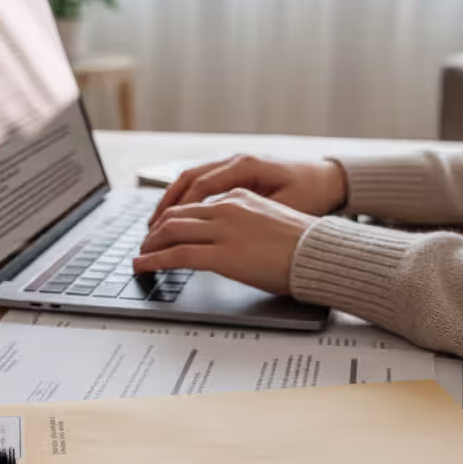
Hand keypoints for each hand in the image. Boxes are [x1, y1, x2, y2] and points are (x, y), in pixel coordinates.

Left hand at [135, 189, 317, 294]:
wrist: (321, 254)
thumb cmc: (304, 245)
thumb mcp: (271, 220)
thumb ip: (246, 221)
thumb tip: (233, 237)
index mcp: (239, 196)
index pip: (194, 204)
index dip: (171, 218)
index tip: (161, 230)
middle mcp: (227, 208)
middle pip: (176, 214)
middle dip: (155, 231)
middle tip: (145, 244)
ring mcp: (223, 230)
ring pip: (171, 232)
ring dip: (150, 245)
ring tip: (141, 256)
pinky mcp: (222, 255)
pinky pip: (177, 255)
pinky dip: (154, 260)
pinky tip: (143, 266)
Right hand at [148, 154, 346, 226]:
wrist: (328, 179)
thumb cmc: (311, 193)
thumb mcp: (287, 207)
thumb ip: (255, 216)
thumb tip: (228, 231)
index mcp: (245, 166)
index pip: (201, 186)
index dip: (180, 209)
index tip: (164, 229)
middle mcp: (235, 161)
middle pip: (188, 179)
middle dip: (166, 205)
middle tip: (151, 230)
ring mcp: (233, 165)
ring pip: (191, 180)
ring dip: (171, 201)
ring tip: (155, 224)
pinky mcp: (235, 174)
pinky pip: (201, 183)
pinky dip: (185, 199)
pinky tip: (177, 217)